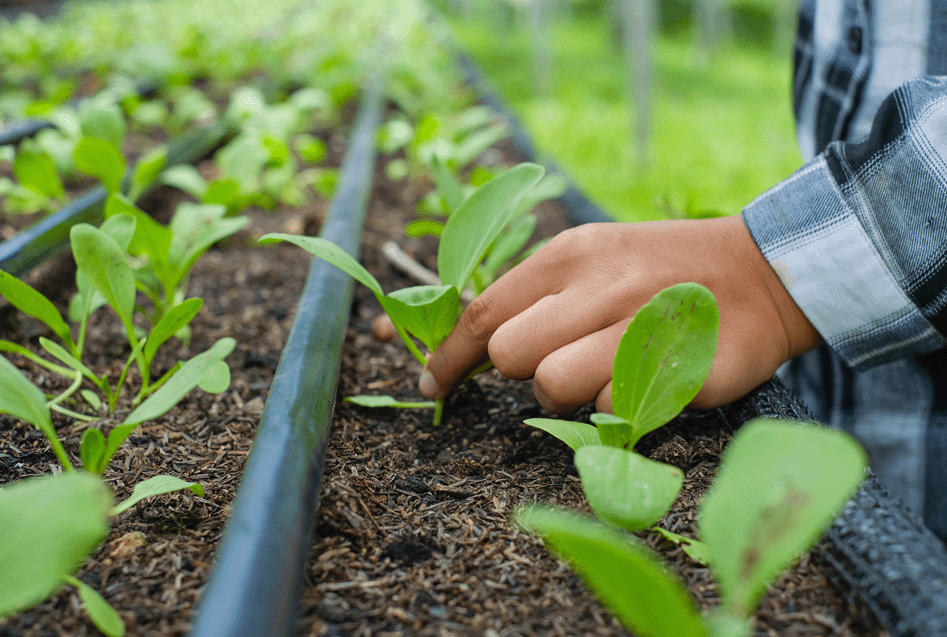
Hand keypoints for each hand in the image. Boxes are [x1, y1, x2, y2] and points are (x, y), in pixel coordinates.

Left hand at [418, 215, 821, 413]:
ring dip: (568, 395)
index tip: (432, 380)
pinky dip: (620, 405)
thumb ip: (534, 295)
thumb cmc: (659, 272)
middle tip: (558, 362)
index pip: (484, 310)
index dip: (449, 353)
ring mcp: (640, 325)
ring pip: (553, 385)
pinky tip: (647, 379)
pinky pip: (614, 407)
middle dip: (520, 372)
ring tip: (603, 375)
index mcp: (570, 254)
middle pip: (508, 354)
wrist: (762, 271)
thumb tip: (467, 338)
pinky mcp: (679, 367)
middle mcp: (599, 284)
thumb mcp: (593, 258)